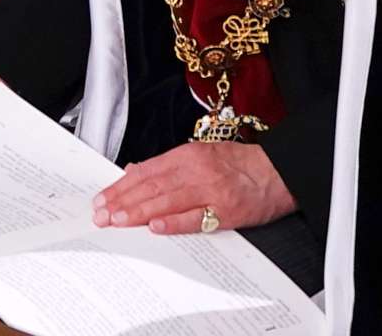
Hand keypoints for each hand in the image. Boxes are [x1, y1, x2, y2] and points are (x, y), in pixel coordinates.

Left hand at [93, 139, 295, 235]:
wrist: (280, 171)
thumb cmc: (240, 164)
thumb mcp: (200, 154)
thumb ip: (167, 165)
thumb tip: (134, 171)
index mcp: (186, 155)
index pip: (145, 172)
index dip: (121, 186)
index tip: (102, 198)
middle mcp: (196, 171)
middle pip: (151, 186)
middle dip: (122, 201)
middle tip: (101, 214)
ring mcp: (211, 191)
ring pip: (167, 201)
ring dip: (139, 212)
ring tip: (117, 221)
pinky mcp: (227, 212)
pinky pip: (196, 219)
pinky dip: (174, 223)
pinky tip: (155, 227)